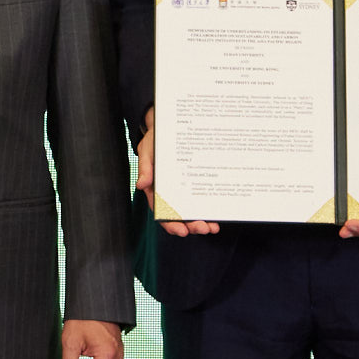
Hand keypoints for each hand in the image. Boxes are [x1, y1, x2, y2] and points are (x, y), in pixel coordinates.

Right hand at [135, 110, 218, 236]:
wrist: (169, 127)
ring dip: (201, 222)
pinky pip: (200, 199)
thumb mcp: (147, 150)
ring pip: (190, 211)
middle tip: (203, 228)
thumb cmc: (155, 141)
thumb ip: (145, 167)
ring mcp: (181, 190)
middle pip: (179, 216)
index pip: (162, 212)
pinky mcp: (192, 184)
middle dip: (190, 226)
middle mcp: (169, 193)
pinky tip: (216, 216)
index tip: (181, 230)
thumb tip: (141, 184)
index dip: (171, 223)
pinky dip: (207, 210)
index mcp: (155, 189)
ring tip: (212, 228)